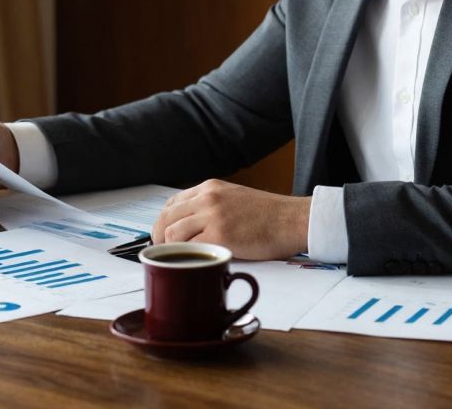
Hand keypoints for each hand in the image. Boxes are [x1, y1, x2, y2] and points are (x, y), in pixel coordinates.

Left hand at [151, 179, 310, 259]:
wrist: (292, 220)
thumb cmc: (269, 215)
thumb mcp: (234, 198)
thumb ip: (211, 206)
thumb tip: (190, 227)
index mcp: (210, 187)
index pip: (172, 203)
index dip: (163, 223)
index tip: (164, 237)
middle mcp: (207, 197)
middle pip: (166, 218)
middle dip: (159, 239)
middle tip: (164, 255)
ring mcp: (213, 215)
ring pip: (172, 234)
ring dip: (172, 250)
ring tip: (180, 261)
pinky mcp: (220, 235)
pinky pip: (190, 248)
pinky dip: (188, 257)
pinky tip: (194, 264)